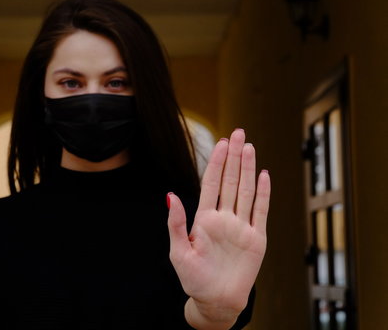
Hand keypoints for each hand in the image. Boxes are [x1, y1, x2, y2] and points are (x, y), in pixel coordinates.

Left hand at [167, 128, 270, 328]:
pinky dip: (263, 193)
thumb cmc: (194, 278)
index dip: (215, 162)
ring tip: (249, 146)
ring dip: (248, 168)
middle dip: (233, 157)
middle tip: (238, 133)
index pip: (211, 183)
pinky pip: (261, 211)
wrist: (216, 301)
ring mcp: (241, 226)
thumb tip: (170, 195)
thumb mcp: (178, 251)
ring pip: (245, 190)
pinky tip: (264, 175)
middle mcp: (224, 218)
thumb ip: (176, 223)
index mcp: (204, 219)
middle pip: (229, 180)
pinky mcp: (257, 238)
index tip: (220, 142)